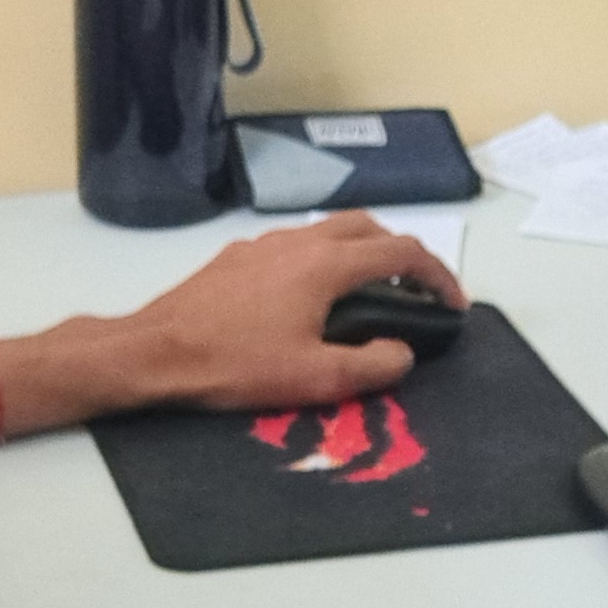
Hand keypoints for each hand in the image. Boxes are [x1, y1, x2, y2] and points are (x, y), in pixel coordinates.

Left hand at [104, 213, 468, 413]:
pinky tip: (307, 301)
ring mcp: (264, 243)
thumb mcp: (314, 379)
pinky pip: (295, 245)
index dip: (438, 276)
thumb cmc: (235, 364)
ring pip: (329, 232)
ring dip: (361, 254)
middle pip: (369, 228)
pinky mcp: (237, 256)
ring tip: (366, 296)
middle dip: (401, 255)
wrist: (155, 352)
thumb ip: (372, 366)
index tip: (452, 305)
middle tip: (412, 293)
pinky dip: (322, 260)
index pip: (402, 253)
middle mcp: (299, 241)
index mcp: (326, 264)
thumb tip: (403, 352)